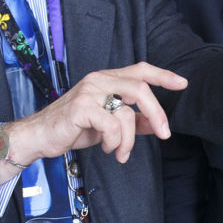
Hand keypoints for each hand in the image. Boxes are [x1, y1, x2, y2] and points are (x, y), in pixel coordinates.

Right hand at [0, 63, 187, 175]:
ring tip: (119, 152)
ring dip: (128, 140)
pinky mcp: (81, 107)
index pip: (140, 70)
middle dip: (156, 113)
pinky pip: (111, 125)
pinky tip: (106, 148)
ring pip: (126, 112)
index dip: (163, 76)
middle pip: (140, 88)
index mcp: (106, 80)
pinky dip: (113, 142)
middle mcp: (99, 80)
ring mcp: (89, 92)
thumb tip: (157, 124)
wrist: (41, 136)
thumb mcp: (108, 123)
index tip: (182, 84)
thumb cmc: (73, 127)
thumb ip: (132, 120)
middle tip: (164, 134)